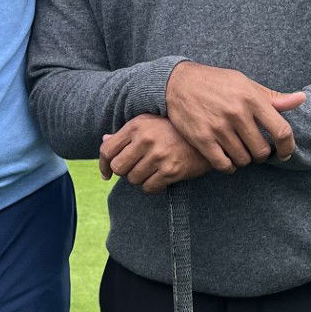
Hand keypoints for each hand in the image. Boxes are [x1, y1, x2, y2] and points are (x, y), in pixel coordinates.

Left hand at [99, 115, 213, 194]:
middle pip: (118, 168)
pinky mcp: (171, 170)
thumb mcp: (148, 122)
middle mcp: (146, 139)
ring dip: (140, 179)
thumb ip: (126, 133)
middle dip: (123, 172)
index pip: (107, 150)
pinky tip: (160, 179)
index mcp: (136, 126)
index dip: (103, 165)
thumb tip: (104, 140)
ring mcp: (159, 156)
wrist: (207, 136)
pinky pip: (149, 188)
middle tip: (134, 170)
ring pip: (133, 180)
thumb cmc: (174, 129)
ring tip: (151, 171)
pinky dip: (152, 187)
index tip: (107, 173)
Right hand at [164, 61, 305, 171]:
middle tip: (256, 150)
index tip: (285, 153)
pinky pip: (223, 164)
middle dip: (262, 155)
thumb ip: (273, 98)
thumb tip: (302, 99)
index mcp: (252, 99)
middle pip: (262, 151)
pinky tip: (228, 159)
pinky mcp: (202, 139)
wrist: (179, 82)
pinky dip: (229, 166)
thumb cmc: (217, 83)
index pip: (281, 131)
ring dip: (245, 160)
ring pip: (243, 159)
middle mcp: (237, 113)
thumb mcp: (246, 84)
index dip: (287, 147)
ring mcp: (218, 127)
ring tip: (241, 151)